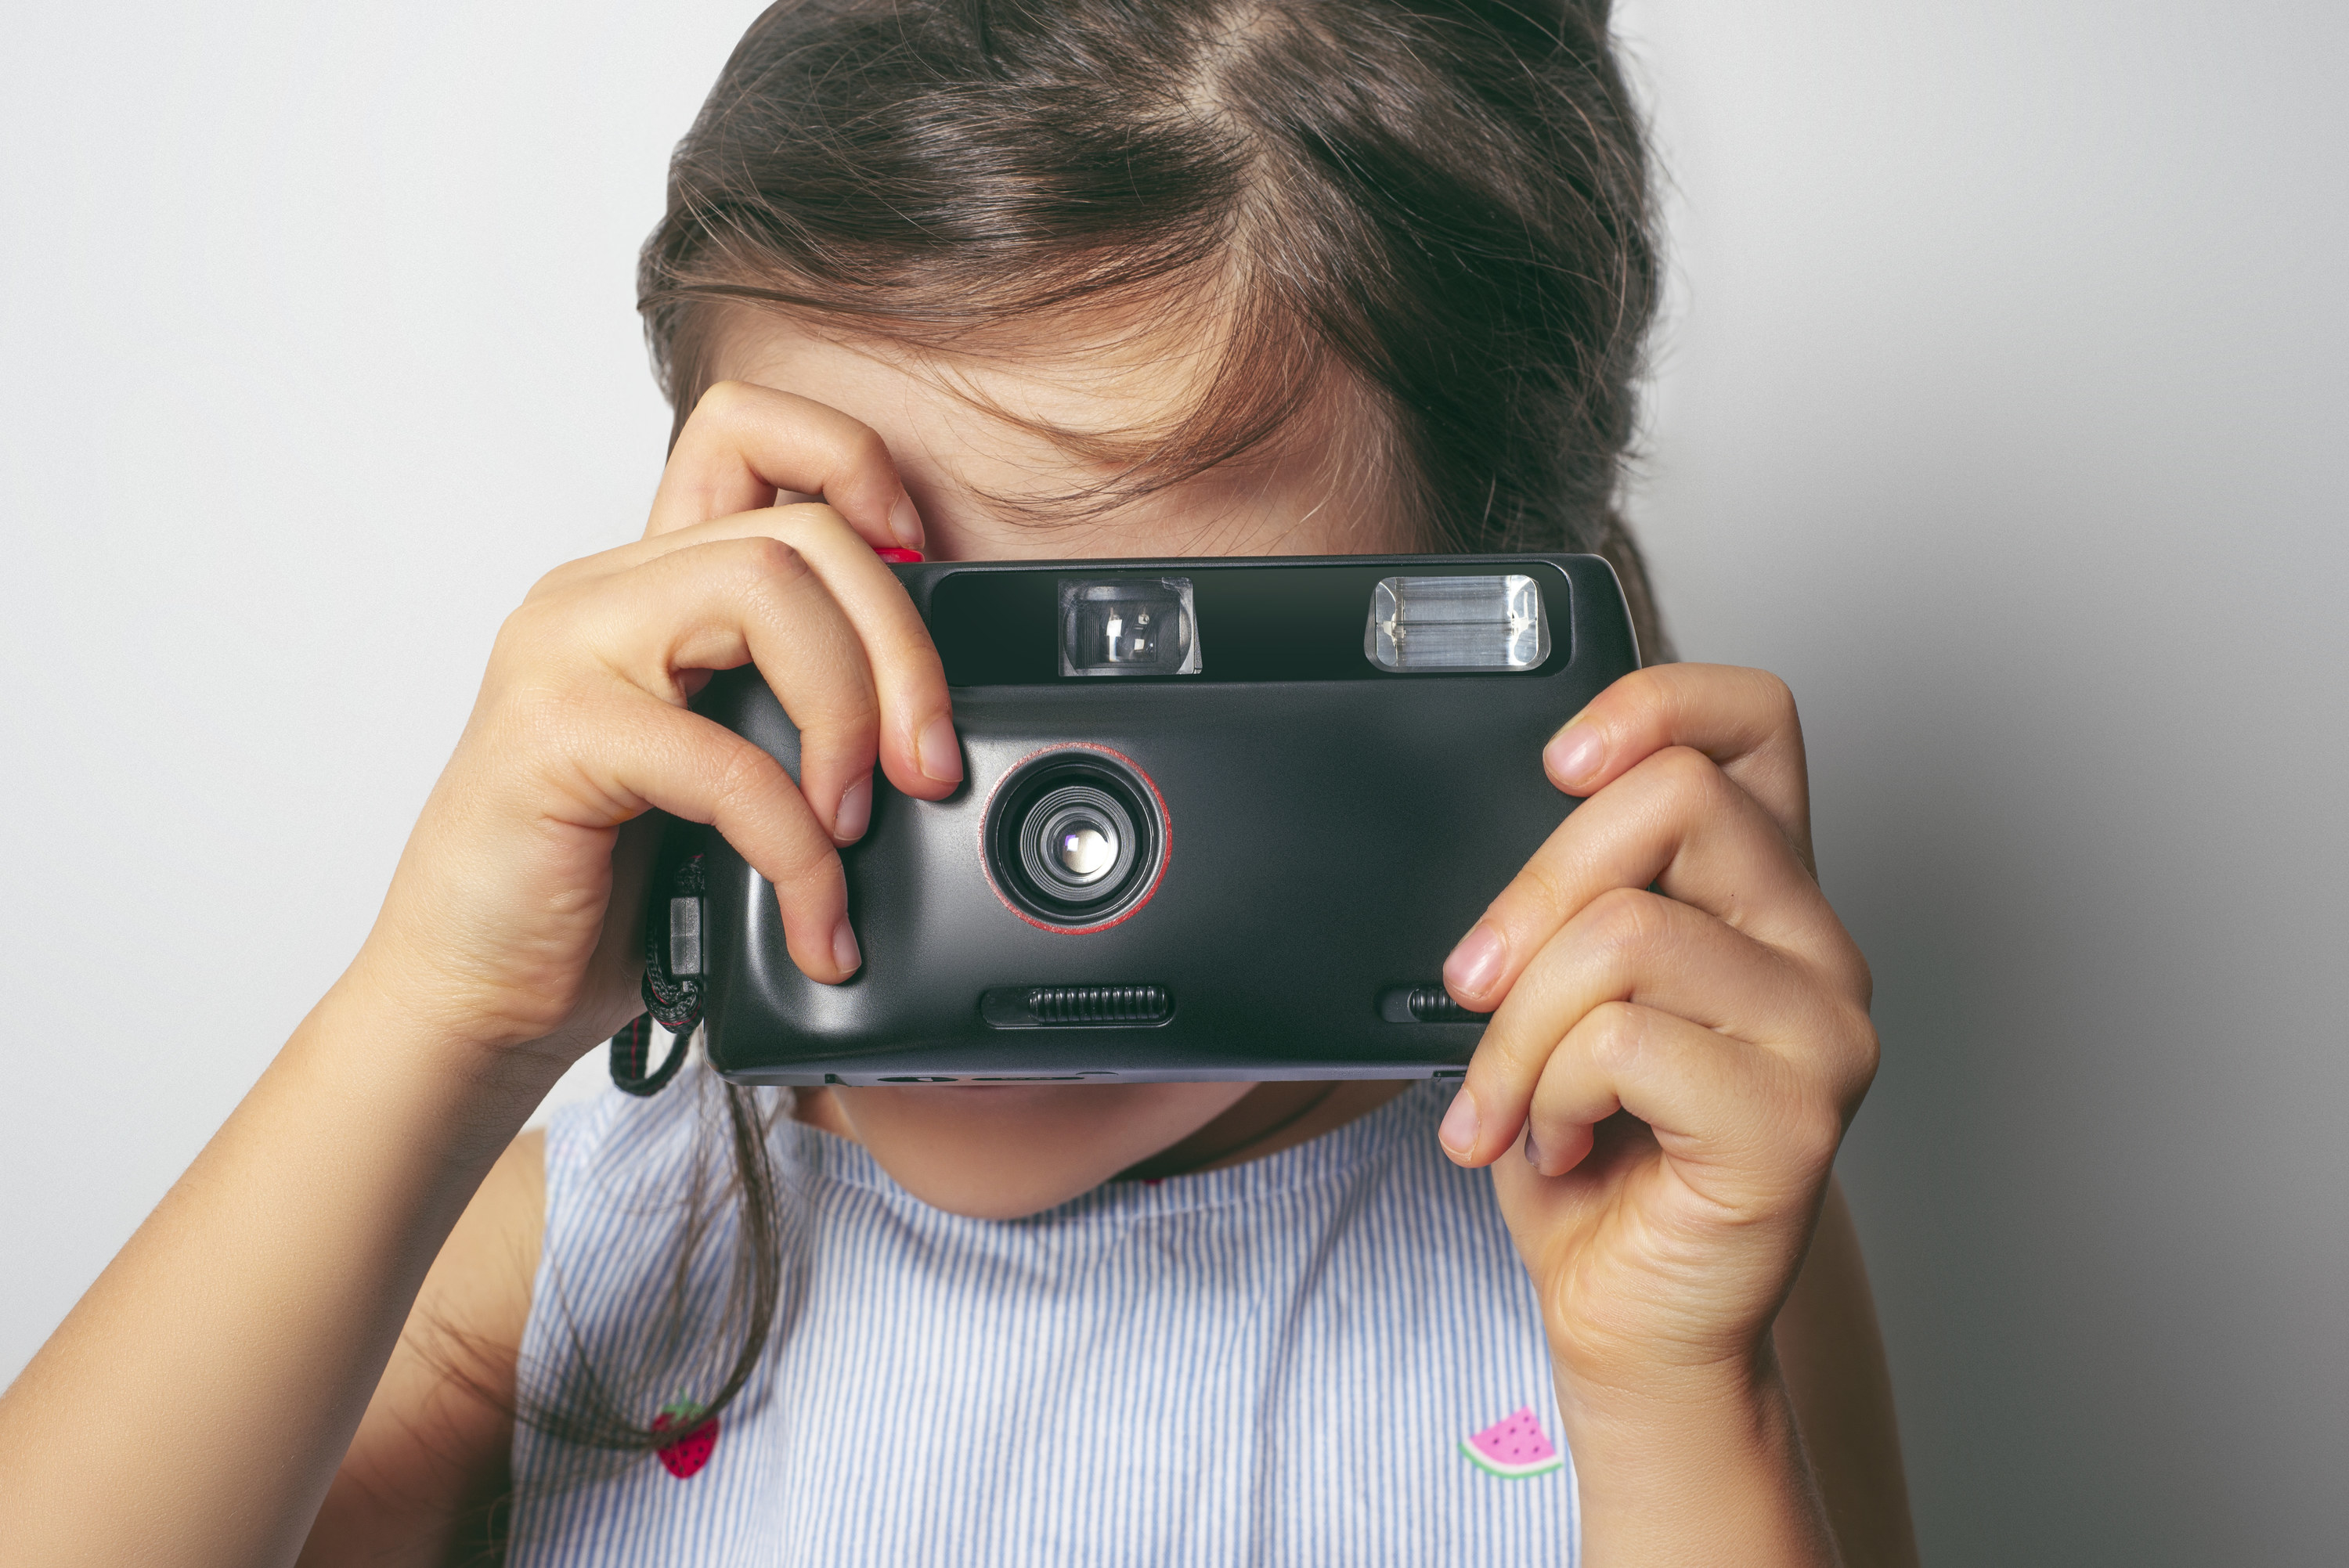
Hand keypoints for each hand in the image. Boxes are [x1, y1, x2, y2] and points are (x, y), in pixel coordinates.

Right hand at [352, 381, 961, 1073]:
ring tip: (857, 823)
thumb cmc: (601, 896)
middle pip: (801, 531)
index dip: (853, 464)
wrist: (474, 997)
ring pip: (767, 588)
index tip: (920, 562)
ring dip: (852, 715)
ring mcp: (565, 651)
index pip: (747, 432)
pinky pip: (725, 756)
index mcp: (646, 587)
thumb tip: (933, 722)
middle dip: (902, 650)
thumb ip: (793, 713)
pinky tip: (812, 912)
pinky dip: (797, 846)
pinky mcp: (553, 734)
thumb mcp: (725, 779)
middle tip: (927, 764)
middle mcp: (600, 594)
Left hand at [1436, 664, 1877, 1404]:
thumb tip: (1511, 817)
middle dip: (1530, 892)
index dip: (1655, 702)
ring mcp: (1821, 1028)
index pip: (1752, 721)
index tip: (1558, 761)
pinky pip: (1622, 1040)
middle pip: (1673, 799)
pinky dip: (1548, 1092)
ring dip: (1520, 1028)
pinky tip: (1560, 1143)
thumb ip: (1573, 898)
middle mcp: (1815, 944)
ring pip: (1626, 929)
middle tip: (1472, 985)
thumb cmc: (1597, 1153)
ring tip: (1515, 1101)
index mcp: (1759, 895)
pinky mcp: (1793, 1117)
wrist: (1635, 1317)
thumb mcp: (1565, 994)